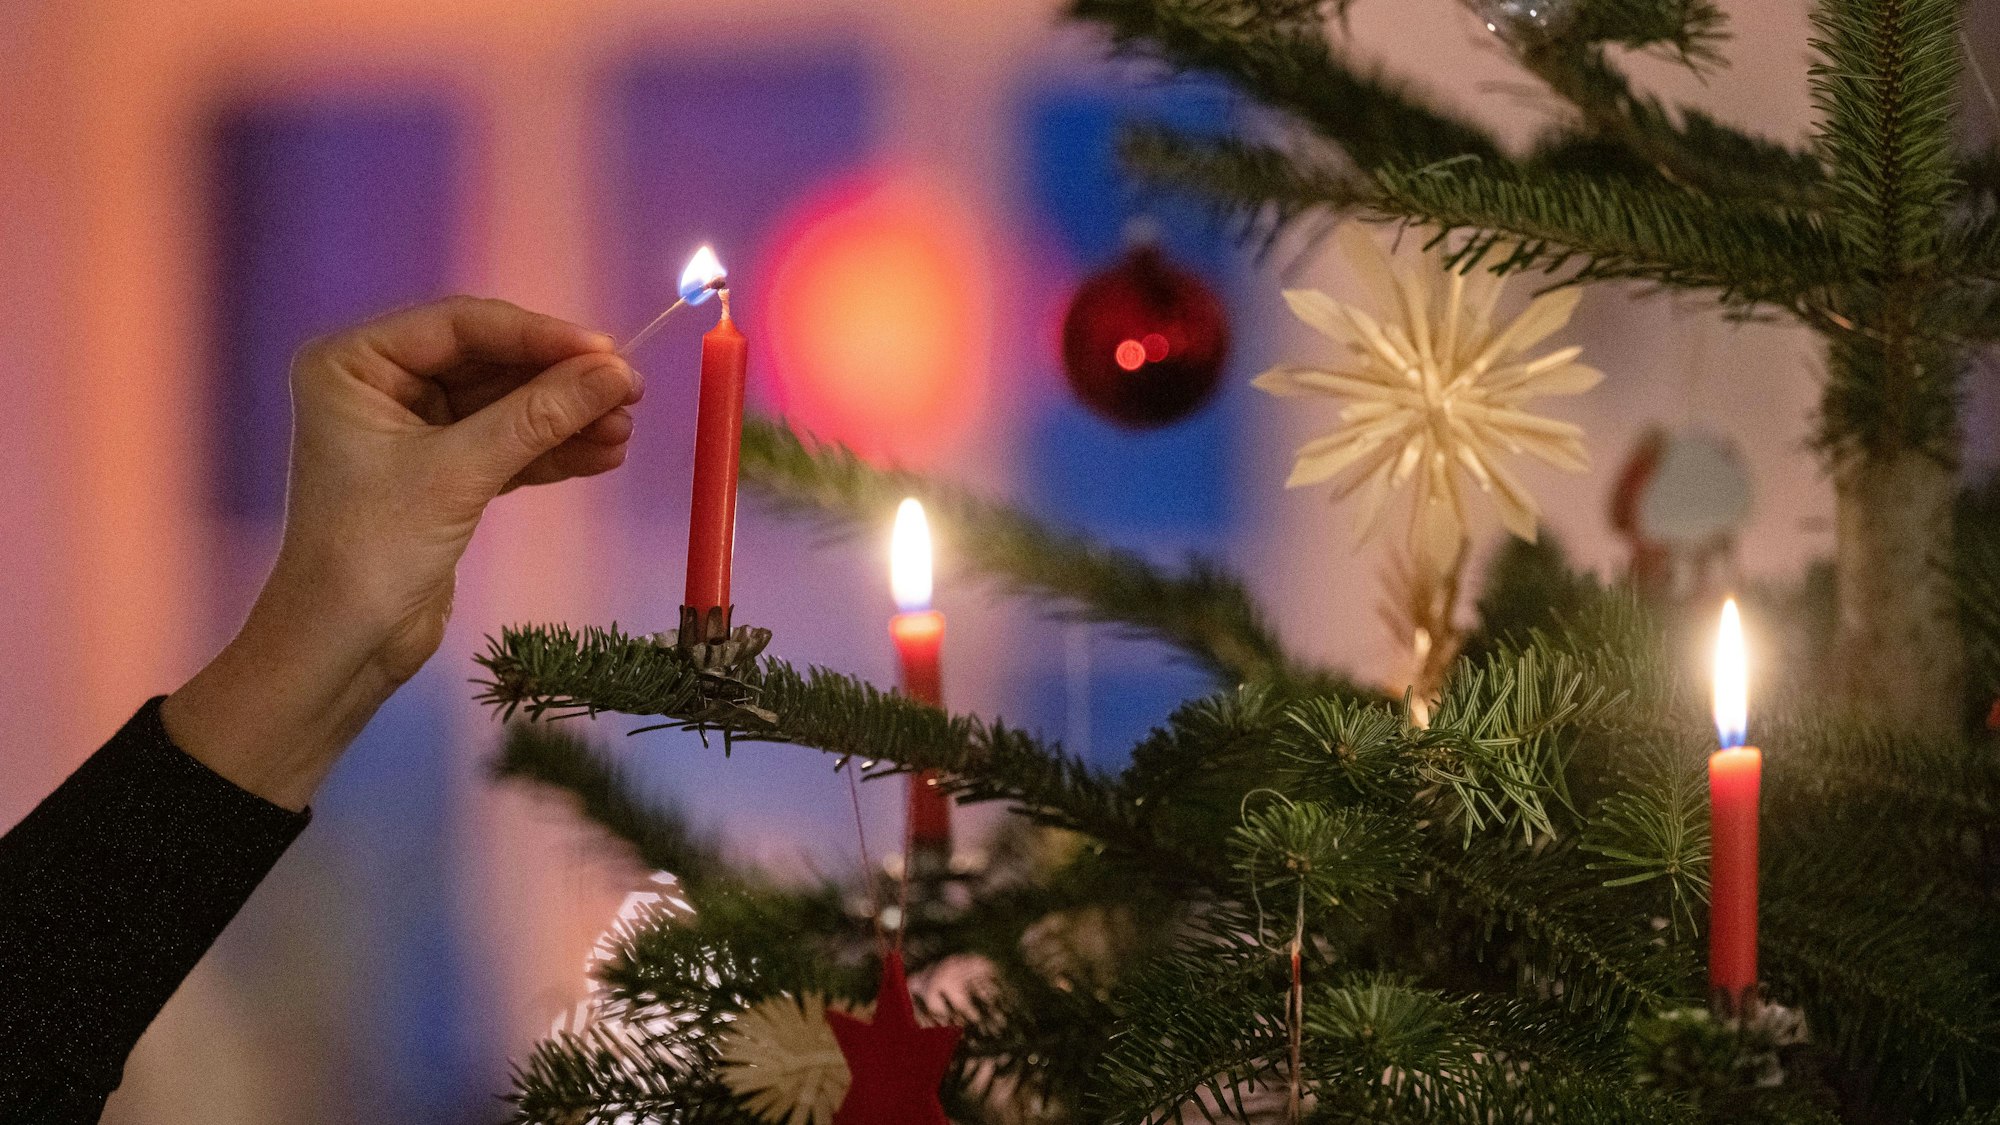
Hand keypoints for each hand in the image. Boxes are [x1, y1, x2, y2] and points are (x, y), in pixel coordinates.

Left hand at [163, 297, 642, 809]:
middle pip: (489, 363)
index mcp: (355, 363)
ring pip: (505, 406)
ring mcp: (412, 430)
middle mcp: (380, 384)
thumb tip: (619, 373)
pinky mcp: (441, 473)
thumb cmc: (375, 549)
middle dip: (559, 382)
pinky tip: (602, 456)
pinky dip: (551, 451)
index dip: (539, 336)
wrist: (343, 646)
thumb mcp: (460, 473)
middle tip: (630, 393)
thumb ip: (539, 416)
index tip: (609, 354)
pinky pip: (506, 444)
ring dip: (565, 418)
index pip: (461, 326)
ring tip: (624, 432)